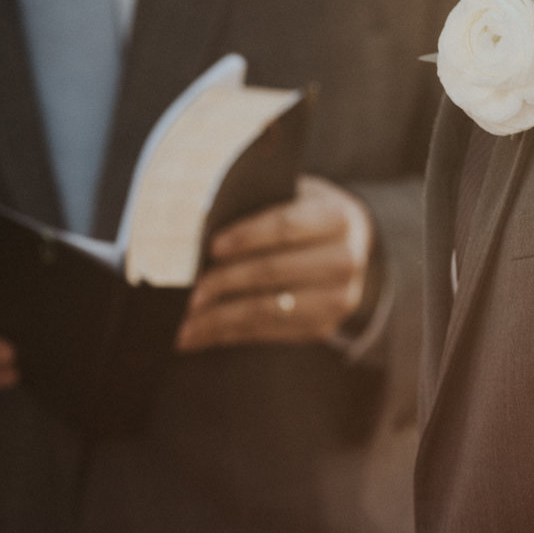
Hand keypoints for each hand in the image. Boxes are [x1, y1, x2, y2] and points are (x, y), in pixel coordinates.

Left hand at [176, 176, 373, 351]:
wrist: (349, 249)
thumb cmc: (306, 215)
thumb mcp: (296, 196)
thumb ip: (261, 205)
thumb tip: (201, 226)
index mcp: (338, 218)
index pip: (285, 227)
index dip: (247, 237)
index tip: (212, 247)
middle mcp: (345, 261)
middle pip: (272, 272)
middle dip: (225, 282)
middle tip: (188, 292)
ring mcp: (336, 300)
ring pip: (266, 309)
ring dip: (219, 319)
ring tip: (184, 325)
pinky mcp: (320, 328)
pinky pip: (265, 333)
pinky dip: (228, 335)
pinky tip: (199, 336)